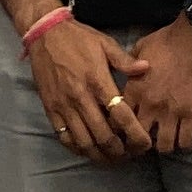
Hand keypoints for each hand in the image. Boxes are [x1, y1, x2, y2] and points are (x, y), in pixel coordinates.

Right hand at [25, 15, 143, 161]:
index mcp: (98, 81)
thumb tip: (146, 69)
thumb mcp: (105, 43)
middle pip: (103, 135)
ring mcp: (63, 106)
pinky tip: (89, 150)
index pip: (120, 115)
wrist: (44, 34)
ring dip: (100, 155)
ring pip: (84, 142)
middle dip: (120, 151)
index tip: (145, 144)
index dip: (135, 134)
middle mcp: (81, 97)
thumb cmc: (78, 38)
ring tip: (112, 157)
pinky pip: (64, 137)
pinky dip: (78, 149)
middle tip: (130, 154)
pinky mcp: (50, 109)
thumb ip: (125, 60)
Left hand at [114, 18, 191, 152]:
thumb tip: (126, 73)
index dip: (121, 129)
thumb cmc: (167, 40)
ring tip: (166, 140)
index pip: (119, 120)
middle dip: (140, 144)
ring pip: (163, 146)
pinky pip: (185, 141)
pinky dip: (184, 144)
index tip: (125, 131)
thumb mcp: (139, 48)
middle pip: (139, 139)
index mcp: (135, 90)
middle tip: (145, 143)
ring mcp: (172, 112)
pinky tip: (183, 140)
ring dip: (163, 146)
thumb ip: (129, 65)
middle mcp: (150, 105)